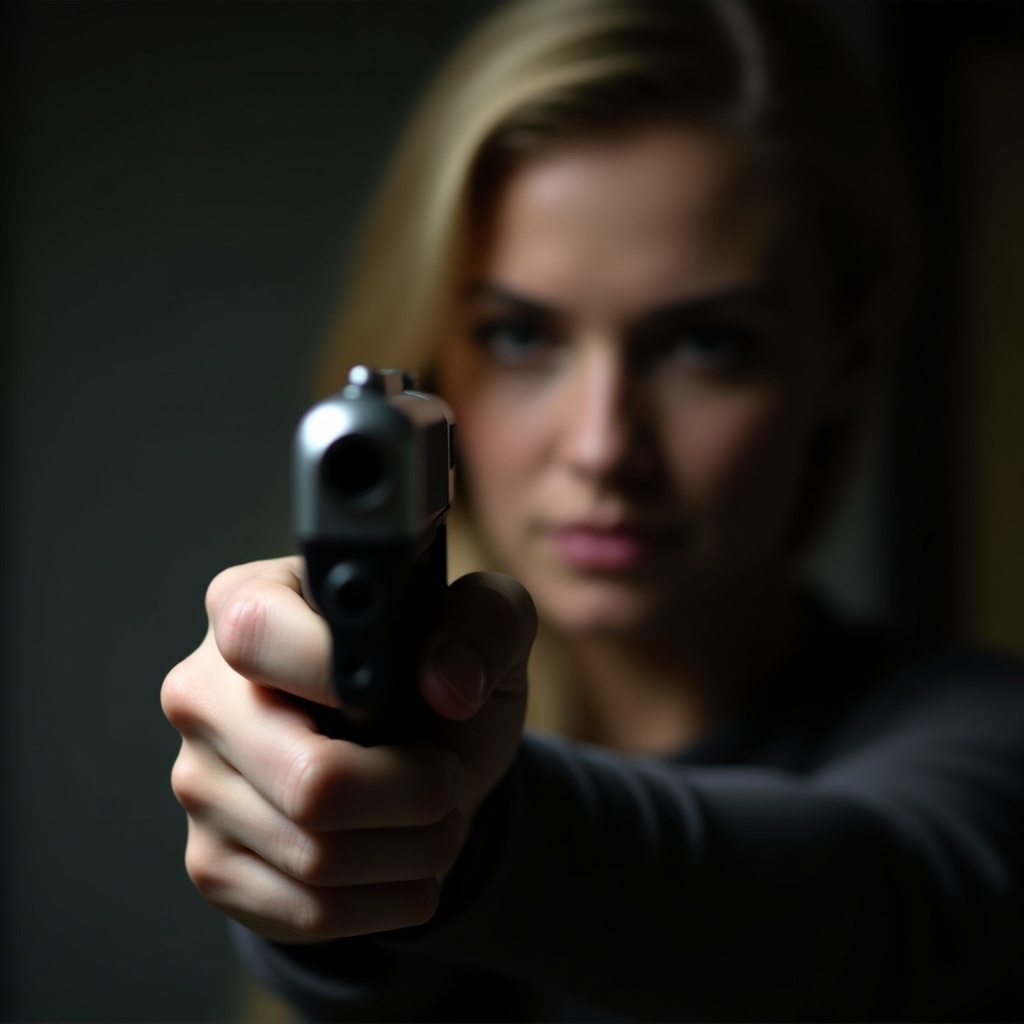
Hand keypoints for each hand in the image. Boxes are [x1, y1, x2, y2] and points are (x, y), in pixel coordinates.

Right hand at [161, 556, 535, 942]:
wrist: (417, 758)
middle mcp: (203, 691)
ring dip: (411, 852)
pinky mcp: (211, 863)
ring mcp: (197, 782)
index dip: (347, 680)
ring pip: (315, 856)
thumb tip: (448, 683)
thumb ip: (486, 620)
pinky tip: (408, 869)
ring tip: (440, 821)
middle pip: (307, 779)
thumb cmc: (437, 673)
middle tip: (448, 780)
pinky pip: (303, 911)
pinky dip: (382, 901)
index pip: (260, 636)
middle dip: (413, 795)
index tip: (420, 698)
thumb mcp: (488, 624)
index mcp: (250, 600)